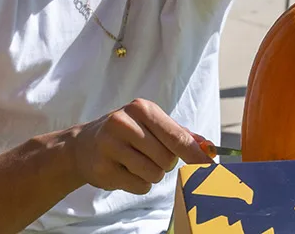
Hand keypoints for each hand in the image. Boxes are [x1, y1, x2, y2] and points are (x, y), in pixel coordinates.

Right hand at [68, 99, 210, 194]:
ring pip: (154, 175)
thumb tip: (210, 149)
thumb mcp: (151, 125)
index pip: (177, 137)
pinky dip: (137, 184)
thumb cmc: (126, 134)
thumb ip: (181, 135)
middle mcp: (123, 123)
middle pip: (167, 159)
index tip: (211, 168)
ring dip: (151, 175)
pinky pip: (139, 186)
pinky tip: (123, 170)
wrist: (83, 145)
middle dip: (164, 164)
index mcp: (141, 108)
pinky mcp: (102, 168)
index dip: (196, 155)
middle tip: (148, 155)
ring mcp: (110, 145)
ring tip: (134, 162)